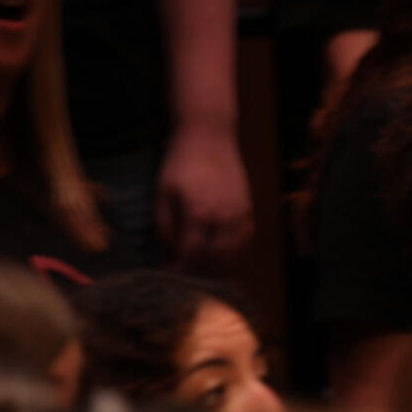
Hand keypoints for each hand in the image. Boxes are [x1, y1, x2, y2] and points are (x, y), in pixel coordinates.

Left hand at [156, 120, 254, 267]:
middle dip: (198, 270)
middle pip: (214, 259)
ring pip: (234, 252)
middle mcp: (224, 218)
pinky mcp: (248, 208)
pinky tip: (223, 254)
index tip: (169, 273)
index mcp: (199, 214)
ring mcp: (240, 214)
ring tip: (202, 268)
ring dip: (218, 265)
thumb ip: (165, 225)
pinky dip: (235, 252)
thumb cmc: (181, 162)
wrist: (210, 136)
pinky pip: (245, 239)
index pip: (191, 254)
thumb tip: (168, 252)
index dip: (180, 268)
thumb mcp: (163, 192)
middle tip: (184, 274)